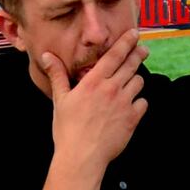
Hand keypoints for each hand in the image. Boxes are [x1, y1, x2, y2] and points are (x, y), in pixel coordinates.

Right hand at [44, 29, 147, 169]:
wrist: (82, 156)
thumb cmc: (67, 129)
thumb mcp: (60, 99)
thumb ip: (57, 75)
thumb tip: (46, 55)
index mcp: (94, 81)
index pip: (114, 55)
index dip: (126, 42)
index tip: (135, 33)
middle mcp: (112, 89)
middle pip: (131, 65)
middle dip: (138, 54)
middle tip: (143, 49)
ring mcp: (124, 104)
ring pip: (139, 82)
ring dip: (136, 79)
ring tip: (132, 80)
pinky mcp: (132, 119)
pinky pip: (143, 103)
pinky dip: (140, 102)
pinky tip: (133, 104)